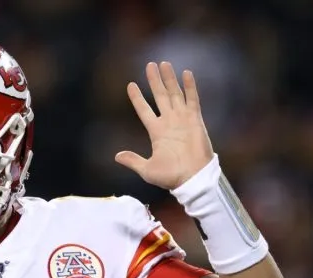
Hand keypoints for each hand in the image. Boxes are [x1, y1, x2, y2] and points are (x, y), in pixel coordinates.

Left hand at [115, 62, 214, 189]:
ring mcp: (182, 119)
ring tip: (163, 64)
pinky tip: (186, 73)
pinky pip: (192, 99)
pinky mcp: (195, 119)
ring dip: (169, 79)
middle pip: (160, 96)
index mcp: (156, 132)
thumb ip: (133, 160)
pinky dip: (190, 86)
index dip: (137, 98)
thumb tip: (117, 156)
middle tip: (149, 65)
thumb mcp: (146, 169)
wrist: (192, 178)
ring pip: (175, 94)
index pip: (144, 110)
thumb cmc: (171, 176)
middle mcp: (169, 122)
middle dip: (154, 81)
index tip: (130, 85)